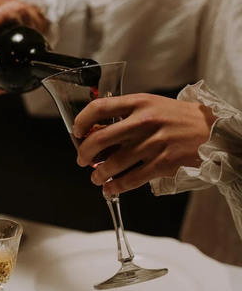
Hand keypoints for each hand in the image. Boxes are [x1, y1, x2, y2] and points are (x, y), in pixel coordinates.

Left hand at [74, 93, 217, 194]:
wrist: (212, 131)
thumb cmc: (178, 117)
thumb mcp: (152, 105)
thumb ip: (127, 114)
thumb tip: (98, 130)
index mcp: (139, 102)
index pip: (99, 108)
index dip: (82, 121)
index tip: (77, 132)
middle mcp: (143, 122)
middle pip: (100, 139)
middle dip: (84, 153)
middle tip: (81, 160)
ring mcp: (153, 144)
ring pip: (113, 163)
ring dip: (98, 174)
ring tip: (96, 178)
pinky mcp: (163, 163)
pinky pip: (131, 179)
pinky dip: (116, 187)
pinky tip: (110, 188)